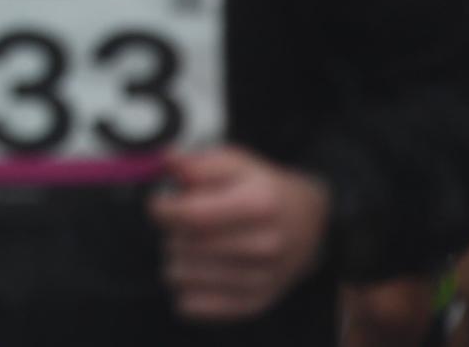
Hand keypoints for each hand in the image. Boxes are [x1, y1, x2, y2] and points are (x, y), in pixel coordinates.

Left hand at [149, 146, 330, 321]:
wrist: (310, 225)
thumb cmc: (262, 189)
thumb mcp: (235, 162)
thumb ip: (197, 163)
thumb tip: (166, 162)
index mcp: (259, 204)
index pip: (191, 215)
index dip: (162, 209)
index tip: (159, 204)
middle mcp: (264, 246)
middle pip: (184, 246)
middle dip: (171, 232)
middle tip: (183, 223)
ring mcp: (261, 279)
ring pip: (179, 276)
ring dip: (175, 259)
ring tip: (192, 245)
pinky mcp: (253, 304)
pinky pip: (190, 305)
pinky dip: (184, 288)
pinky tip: (197, 270)